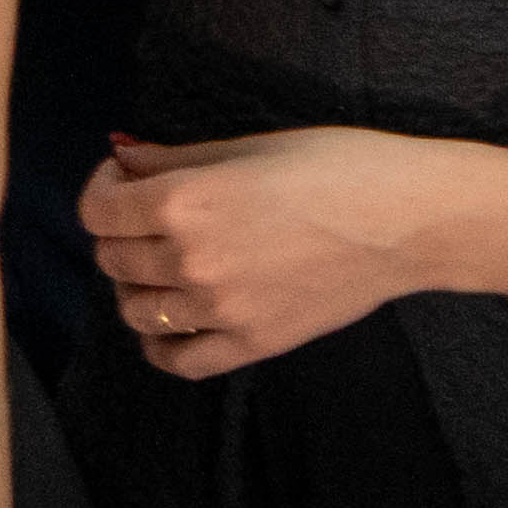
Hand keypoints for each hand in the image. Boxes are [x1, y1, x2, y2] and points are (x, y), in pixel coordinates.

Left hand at [81, 125, 507, 373]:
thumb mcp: (246, 147)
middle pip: (112, 259)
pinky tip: (170, 319)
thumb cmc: (336, 165)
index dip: (102, 190)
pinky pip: (179, 360)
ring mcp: (223, 308)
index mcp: (185, 202)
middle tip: (147, 217)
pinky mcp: (256, 343)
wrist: (409, 218)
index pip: (98, 211)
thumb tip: (120, 153)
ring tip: (161, 264)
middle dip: (120, 233)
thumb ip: (171, 158)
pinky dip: (160, 343)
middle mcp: (193, 260)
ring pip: (136, 310)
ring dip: (135, 286)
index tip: (123, 181)